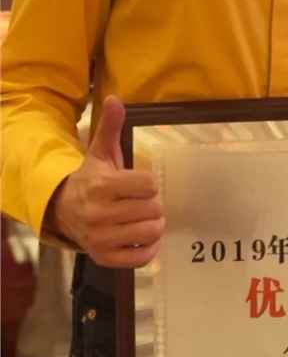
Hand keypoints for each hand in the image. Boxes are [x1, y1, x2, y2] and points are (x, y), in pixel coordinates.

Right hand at [47, 95, 163, 267]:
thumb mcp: (99, 152)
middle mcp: (100, 214)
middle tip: (142, 202)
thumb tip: (114, 98)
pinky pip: (142, 258)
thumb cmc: (90, 179)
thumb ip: (109, 126)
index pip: (150, 184)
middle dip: (153, 204)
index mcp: (102, 186)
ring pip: (151, 232)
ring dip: (154, 225)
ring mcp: (101, 238)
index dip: (151, 183)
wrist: (63, 211)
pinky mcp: (104, 258)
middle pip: (154, 208)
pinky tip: (140, 238)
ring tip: (143, 218)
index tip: (141, 184)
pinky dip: (148, 249)